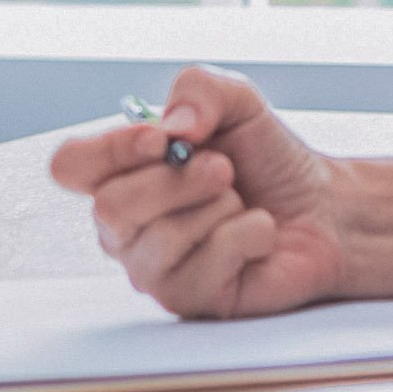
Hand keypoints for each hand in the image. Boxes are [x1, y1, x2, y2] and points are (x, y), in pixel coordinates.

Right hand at [46, 67, 348, 318]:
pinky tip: (258, 234)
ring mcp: (153, 269)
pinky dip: (246, 236)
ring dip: (217, 209)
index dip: (110, 150)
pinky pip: (204, 268)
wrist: (324, 207)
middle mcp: (125, 227)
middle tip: (223, 169)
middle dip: (178, 181)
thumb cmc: (269, 159)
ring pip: (157, 241)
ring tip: (241, 203)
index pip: (69, 166)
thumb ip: (199, 90)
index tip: (164, 138)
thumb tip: (175, 127)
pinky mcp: (189, 301)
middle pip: (109, 208)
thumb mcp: (237, 102)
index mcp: (120, 174)